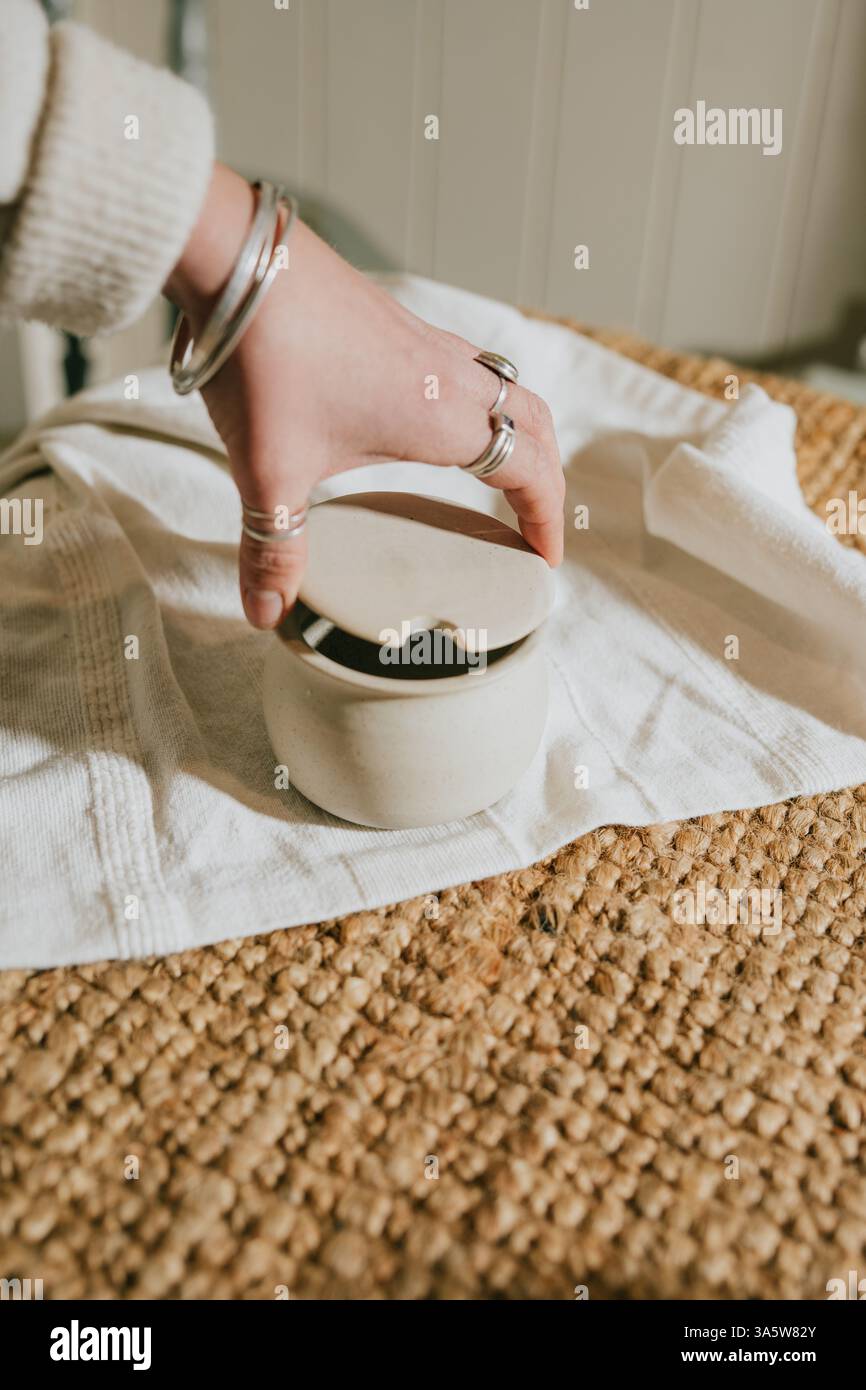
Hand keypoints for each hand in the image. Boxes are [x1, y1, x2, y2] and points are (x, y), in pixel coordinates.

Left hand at [165, 165, 564, 629]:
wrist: (234, 254)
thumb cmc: (264, 359)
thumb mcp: (270, 472)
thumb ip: (274, 549)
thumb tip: (267, 614)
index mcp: (444, 419)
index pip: (531, 473)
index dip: (547, 521)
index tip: (545, 560)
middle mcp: (451, 376)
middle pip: (536, 425)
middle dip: (546, 478)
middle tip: (530, 523)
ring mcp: (427, 341)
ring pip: (506, 387)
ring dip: (518, 433)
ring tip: (496, 475)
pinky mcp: (397, 320)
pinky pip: (468, 365)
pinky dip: (479, 401)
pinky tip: (433, 418)